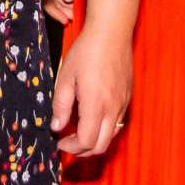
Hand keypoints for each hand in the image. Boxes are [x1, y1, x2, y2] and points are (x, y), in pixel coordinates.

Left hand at [52, 23, 132, 157]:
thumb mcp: (65, 77)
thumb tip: (56, 127)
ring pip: (112, 136)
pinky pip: (117, 122)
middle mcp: (113, 109)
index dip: (71, 148)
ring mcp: (123, 104)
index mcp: (96, 105)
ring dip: (95, 140)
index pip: (86, 141)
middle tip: (67, 143)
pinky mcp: (128, 97)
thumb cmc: (86, 52)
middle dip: (83, 151)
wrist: (112, 33)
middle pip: (101, 146)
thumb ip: (60, 105)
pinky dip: (104, 128)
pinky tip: (92, 116)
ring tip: (78, 131)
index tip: (59, 141)